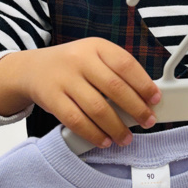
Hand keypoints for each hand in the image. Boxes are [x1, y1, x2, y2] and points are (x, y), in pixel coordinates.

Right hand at [0, 39, 160, 147]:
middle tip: (147, 122)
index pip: (126, 64)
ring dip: (116, 127)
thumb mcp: (94, 57)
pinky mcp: (51, 97)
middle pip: (115, 88)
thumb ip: (116, 73)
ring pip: (97, 108)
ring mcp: (64, 78)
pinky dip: (93, 134)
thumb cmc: (73, 66)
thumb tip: (145, 99)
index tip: (156, 100)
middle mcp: (80, 59)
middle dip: (136, 109)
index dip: (144, 84)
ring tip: (126, 137)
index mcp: (96, 47)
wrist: (32, 69)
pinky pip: (76, 120)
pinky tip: (104, 140)